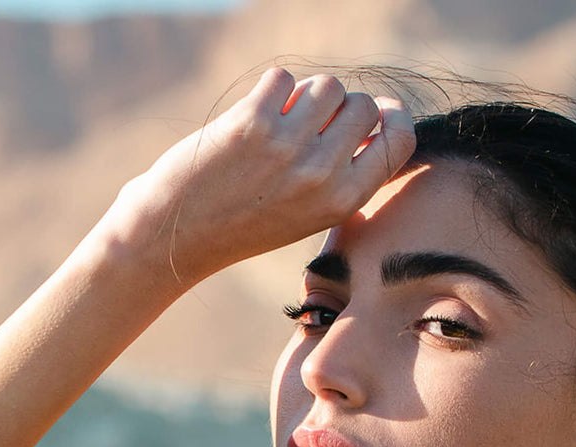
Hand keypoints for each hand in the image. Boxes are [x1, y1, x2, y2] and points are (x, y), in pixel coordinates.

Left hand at [108, 68, 416, 283]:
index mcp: (342, 202)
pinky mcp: (254, 121)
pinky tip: (250, 122)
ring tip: (277, 126)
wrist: (177, 237)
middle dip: (337, 109)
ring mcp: (288, 146)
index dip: (392, 117)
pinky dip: (269, 92)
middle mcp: (322, 175)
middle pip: (362, 105)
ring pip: (326, 86)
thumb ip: (342, 172)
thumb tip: (373, 114)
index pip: (398, 141)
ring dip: (304, 96)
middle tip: (305, 129)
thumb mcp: (306, 214)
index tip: (378, 111)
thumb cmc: (244, 224)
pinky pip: (283, 79)